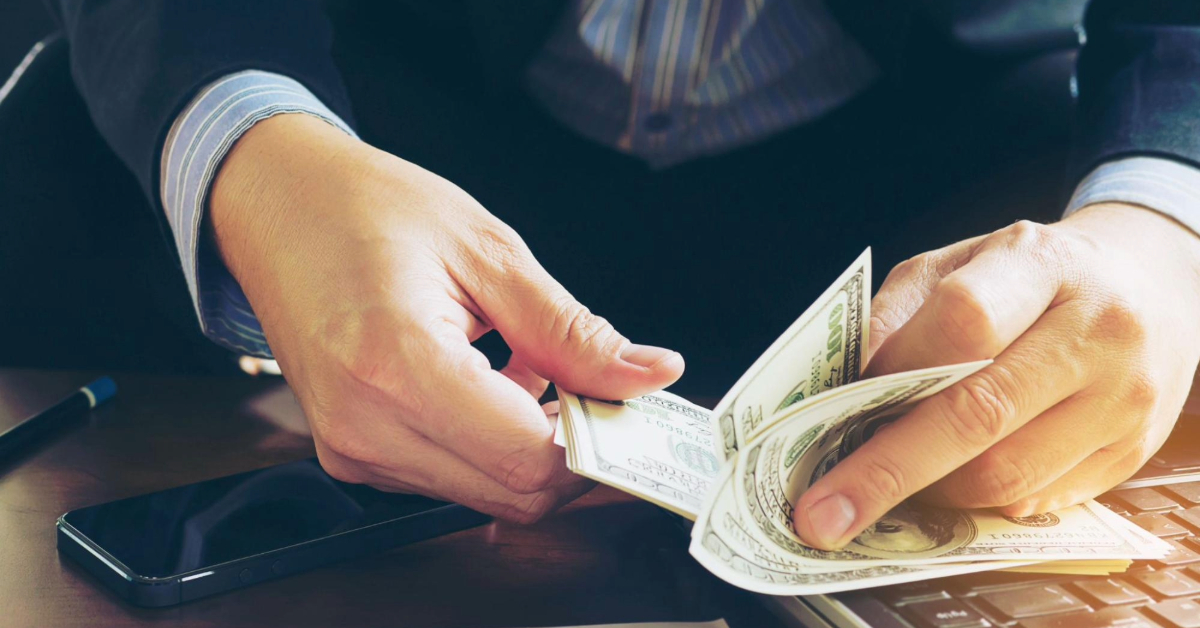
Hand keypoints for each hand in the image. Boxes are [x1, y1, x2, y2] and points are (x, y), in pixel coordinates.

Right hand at [210, 115, 683, 521]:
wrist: (277, 205)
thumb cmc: (366, 208)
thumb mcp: (488, 250)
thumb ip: (571, 330)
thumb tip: (648, 375)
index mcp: (395, 363)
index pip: (528, 458)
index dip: (597, 443)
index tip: (631, 408)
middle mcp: (363, 424)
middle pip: (513, 492)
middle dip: (574, 452)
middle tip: (599, 389)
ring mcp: (351, 447)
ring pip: (485, 492)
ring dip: (531, 446)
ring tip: (532, 367)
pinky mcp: (350, 453)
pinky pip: (449, 476)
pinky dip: (491, 443)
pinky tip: (492, 380)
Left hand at [793, 203, 1199, 549]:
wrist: (1148, 284)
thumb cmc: (1029, 276)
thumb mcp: (958, 263)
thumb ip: (899, 316)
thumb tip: (846, 390)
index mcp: (1042, 263)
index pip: (964, 321)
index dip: (896, 373)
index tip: (836, 414)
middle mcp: (1098, 330)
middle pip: (980, 414)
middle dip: (888, 472)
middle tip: (823, 517)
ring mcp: (1123, 397)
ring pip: (1007, 473)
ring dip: (932, 492)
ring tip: (892, 484)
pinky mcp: (1132, 452)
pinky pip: (1037, 499)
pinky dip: (979, 503)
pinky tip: (950, 485)